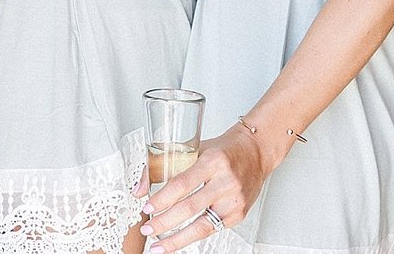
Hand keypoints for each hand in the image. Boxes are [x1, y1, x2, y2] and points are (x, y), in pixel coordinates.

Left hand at [141, 124, 275, 251]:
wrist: (255, 152)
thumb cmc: (222, 150)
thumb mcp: (191, 149)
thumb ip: (162, 166)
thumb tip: (138, 190)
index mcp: (212, 161)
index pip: (182, 184)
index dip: (162, 198)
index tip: (147, 208)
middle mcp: (226, 182)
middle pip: (189, 208)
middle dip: (164, 222)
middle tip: (147, 229)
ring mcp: (235, 200)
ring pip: (202, 226)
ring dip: (177, 239)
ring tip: (159, 246)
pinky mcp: (240, 214)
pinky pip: (212, 228)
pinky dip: (193, 234)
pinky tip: (179, 238)